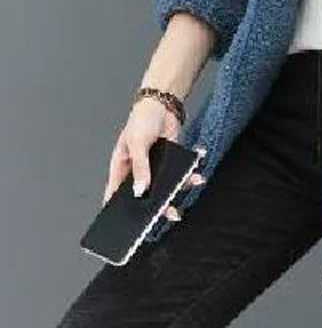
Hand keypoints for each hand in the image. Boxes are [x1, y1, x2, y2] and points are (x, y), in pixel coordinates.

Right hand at [101, 98, 205, 222]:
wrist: (164, 103)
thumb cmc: (141, 119)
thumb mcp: (137, 143)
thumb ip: (140, 168)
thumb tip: (140, 191)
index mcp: (121, 169)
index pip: (116, 196)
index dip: (120, 212)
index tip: (129, 228)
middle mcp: (138, 171)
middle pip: (144, 196)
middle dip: (157, 206)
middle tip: (169, 214)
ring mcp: (155, 168)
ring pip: (165, 187)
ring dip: (178, 189)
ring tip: (189, 188)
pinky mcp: (171, 161)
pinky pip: (180, 173)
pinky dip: (189, 175)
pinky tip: (196, 174)